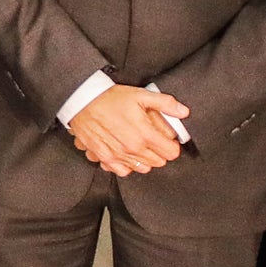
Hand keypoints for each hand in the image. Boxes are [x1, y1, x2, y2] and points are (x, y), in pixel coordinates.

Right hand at [67, 85, 190, 176]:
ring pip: (143, 168)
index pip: (171, 153)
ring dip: (144, 159)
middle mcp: (132, 148)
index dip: (172, 145)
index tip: (168, 139)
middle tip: (153, 140)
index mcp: (144, 134)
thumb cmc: (110, 98)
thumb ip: (165, 103)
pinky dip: (127, 165)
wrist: (82, 101)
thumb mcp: (140, 95)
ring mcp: (118, 155)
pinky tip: (125, 153)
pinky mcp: (105, 158)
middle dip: (159, 152)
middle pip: (159, 162)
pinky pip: (123, 171)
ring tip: (139, 145)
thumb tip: (183, 112)